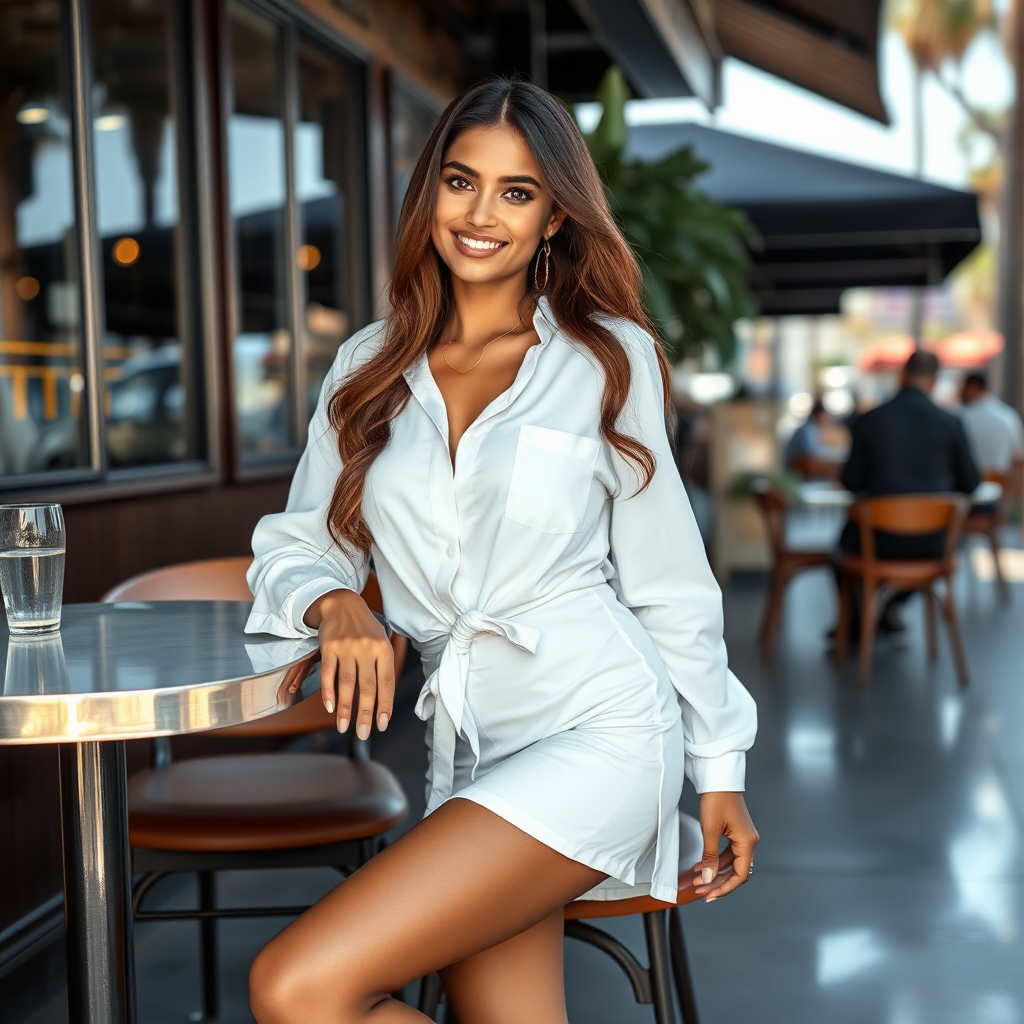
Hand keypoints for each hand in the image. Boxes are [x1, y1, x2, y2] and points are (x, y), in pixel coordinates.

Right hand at [304, 589, 393, 737]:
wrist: (342, 603)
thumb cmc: (365, 629)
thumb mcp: (381, 642)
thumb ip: (382, 668)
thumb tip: (382, 702)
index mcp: (383, 649)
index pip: (386, 683)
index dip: (384, 705)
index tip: (381, 725)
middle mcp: (367, 648)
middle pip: (367, 686)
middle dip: (365, 713)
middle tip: (362, 734)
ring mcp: (347, 647)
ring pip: (347, 683)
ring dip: (345, 708)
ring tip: (344, 727)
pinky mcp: (329, 646)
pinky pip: (328, 673)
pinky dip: (328, 692)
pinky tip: (329, 707)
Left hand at [692, 791, 757, 901]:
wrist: (718, 778)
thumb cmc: (716, 798)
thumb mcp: (710, 830)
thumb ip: (709, 856)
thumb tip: (707, 877)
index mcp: (747, 842)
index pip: (740, 875)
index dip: (725, 888)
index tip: (710, 895)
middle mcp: (749, 841)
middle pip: (735, 871)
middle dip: (717, 882)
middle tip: (701, 891)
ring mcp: (743, 836)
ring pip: (730, 863)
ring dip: (713, 872)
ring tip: (697, 880)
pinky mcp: (736, 831)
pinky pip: (727, 852)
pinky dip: (714, 860)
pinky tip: (700, 866)